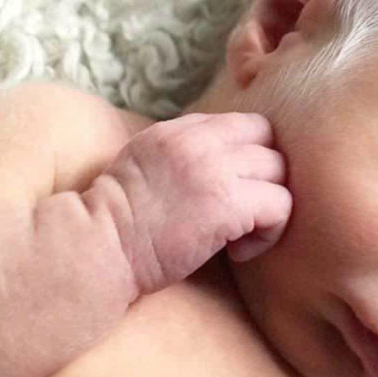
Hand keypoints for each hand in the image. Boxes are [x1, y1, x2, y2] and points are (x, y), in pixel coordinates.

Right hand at [99, 112, 291, 293]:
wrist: (97, 248)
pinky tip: (239, 251)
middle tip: (247, 209)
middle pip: (267, 138)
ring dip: (270, 204)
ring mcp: (215, 169)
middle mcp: (198, 141)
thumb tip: (219, 161)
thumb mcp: (142, 164)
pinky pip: (281, 205)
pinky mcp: (229, 203)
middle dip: (266, 175)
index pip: (241, 123)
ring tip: (241, 235)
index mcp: (176, 131)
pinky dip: (270, 232)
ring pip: (279, 169)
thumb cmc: (117, 223)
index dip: (249, 155)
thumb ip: (180, 152)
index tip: (234, 188)